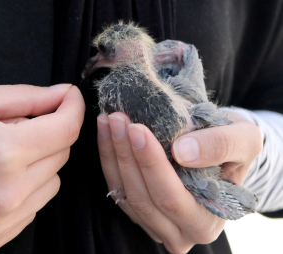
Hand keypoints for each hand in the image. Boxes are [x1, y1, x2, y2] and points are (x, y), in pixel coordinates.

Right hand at [0, 84, 84, 253]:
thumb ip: (28, 98)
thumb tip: (64, 95)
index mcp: (4, 152)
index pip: (66, 129)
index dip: (72, 107)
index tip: (69, 97)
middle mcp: (9, 193)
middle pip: (61, 155)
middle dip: (48, 133)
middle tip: (16, 126)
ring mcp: (1, 222)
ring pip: (51, 183)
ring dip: (38, 164)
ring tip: (1, 156)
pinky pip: (32, 209)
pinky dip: (25, 190)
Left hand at [97, 111, 261, 253]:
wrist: (220, 148)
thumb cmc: (233, 145)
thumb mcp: (243, 139)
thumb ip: (221, 145)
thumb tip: (183, 152)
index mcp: (207, 220)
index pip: (172, 197)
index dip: (151, 164)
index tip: (138, 128)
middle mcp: (179, 230)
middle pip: (143, 198)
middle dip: (127, 155)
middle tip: (117, 118)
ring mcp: (154, 223)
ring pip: (125, 193)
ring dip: (113, 154)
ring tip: (109, 120)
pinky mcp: (137, 210)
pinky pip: (116, 187)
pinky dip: (108, 157)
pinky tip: (106, 131)